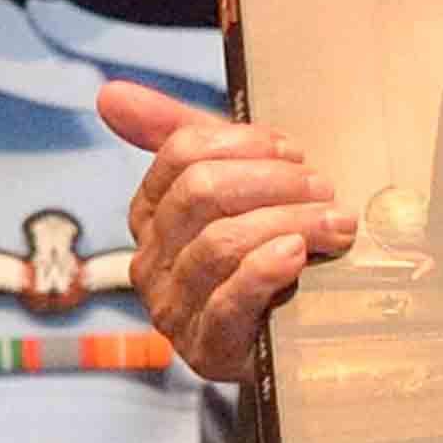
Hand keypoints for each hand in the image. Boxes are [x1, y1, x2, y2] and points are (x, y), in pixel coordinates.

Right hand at [99, 75, 352, 380]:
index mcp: (151, 215)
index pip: (181, 155)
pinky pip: (228, 301)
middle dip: (272, 183)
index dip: (243, 144)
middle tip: (322, 189)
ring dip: (288, 223)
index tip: (293, 153)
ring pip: (219, 243)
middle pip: (200, 194)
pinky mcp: (207, 349)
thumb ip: (178, 135)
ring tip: (334, 224)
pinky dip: (266, 270)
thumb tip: (108, 93)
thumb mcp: (231, 188)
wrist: (297, 343)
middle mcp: (150, 261)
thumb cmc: (265, 253)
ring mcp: (174, 309)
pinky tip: (298, 255)